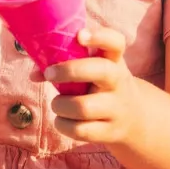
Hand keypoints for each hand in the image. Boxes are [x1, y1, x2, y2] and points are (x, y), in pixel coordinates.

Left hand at [45, 27, 140, 143]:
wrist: (134, 117)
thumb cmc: (100, 86)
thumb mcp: (91, 70)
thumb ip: (64, 64)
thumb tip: (35, 73)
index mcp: (114, 60)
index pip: (115, 42)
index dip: (100, 36)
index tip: (80, 36)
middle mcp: (119, 82)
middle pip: (101, 71)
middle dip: (70, 70)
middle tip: (50, 74)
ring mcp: (117, 108)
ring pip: (83, 107)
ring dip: (60, 104)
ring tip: (57, 103)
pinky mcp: (111, 132)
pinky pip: (80, 131)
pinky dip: (63, 125)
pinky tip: (62, 120)